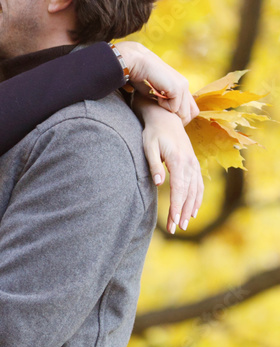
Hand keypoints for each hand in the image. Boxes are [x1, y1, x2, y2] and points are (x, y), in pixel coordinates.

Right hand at [115, 41, 199, 123]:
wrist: (137, 62)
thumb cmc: (141, 77)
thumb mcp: (155, 92)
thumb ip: (164, 99)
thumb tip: (165, 112)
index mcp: (181, 86)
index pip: (190, 110)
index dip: (177, 116)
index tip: (162, 114)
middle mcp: (185, 86)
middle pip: (190, 114)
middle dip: (175, 118)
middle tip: (160, 113)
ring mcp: (183, 86)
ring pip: (183, 113)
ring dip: (168, 111)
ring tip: (156, 101)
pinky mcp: (177, 88)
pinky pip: (173, 108)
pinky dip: (163, 106)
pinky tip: (154, 96)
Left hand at [136, 96, 203, 232]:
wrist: (165, 118)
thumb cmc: (153, 133)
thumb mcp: (148, 147)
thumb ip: (154, 165)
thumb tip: (159, 184)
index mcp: (179, 160)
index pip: (179, 189)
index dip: (177, 207)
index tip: (174, 222)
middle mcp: (190, 163)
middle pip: (188, 193)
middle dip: (183, 212)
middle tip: (177, 229)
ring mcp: (194, 163)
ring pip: (196, 190)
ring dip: (191, 208)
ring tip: (185, 223)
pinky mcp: (193, 163)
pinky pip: (198, 184)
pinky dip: (197, 198)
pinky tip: (193, 209)